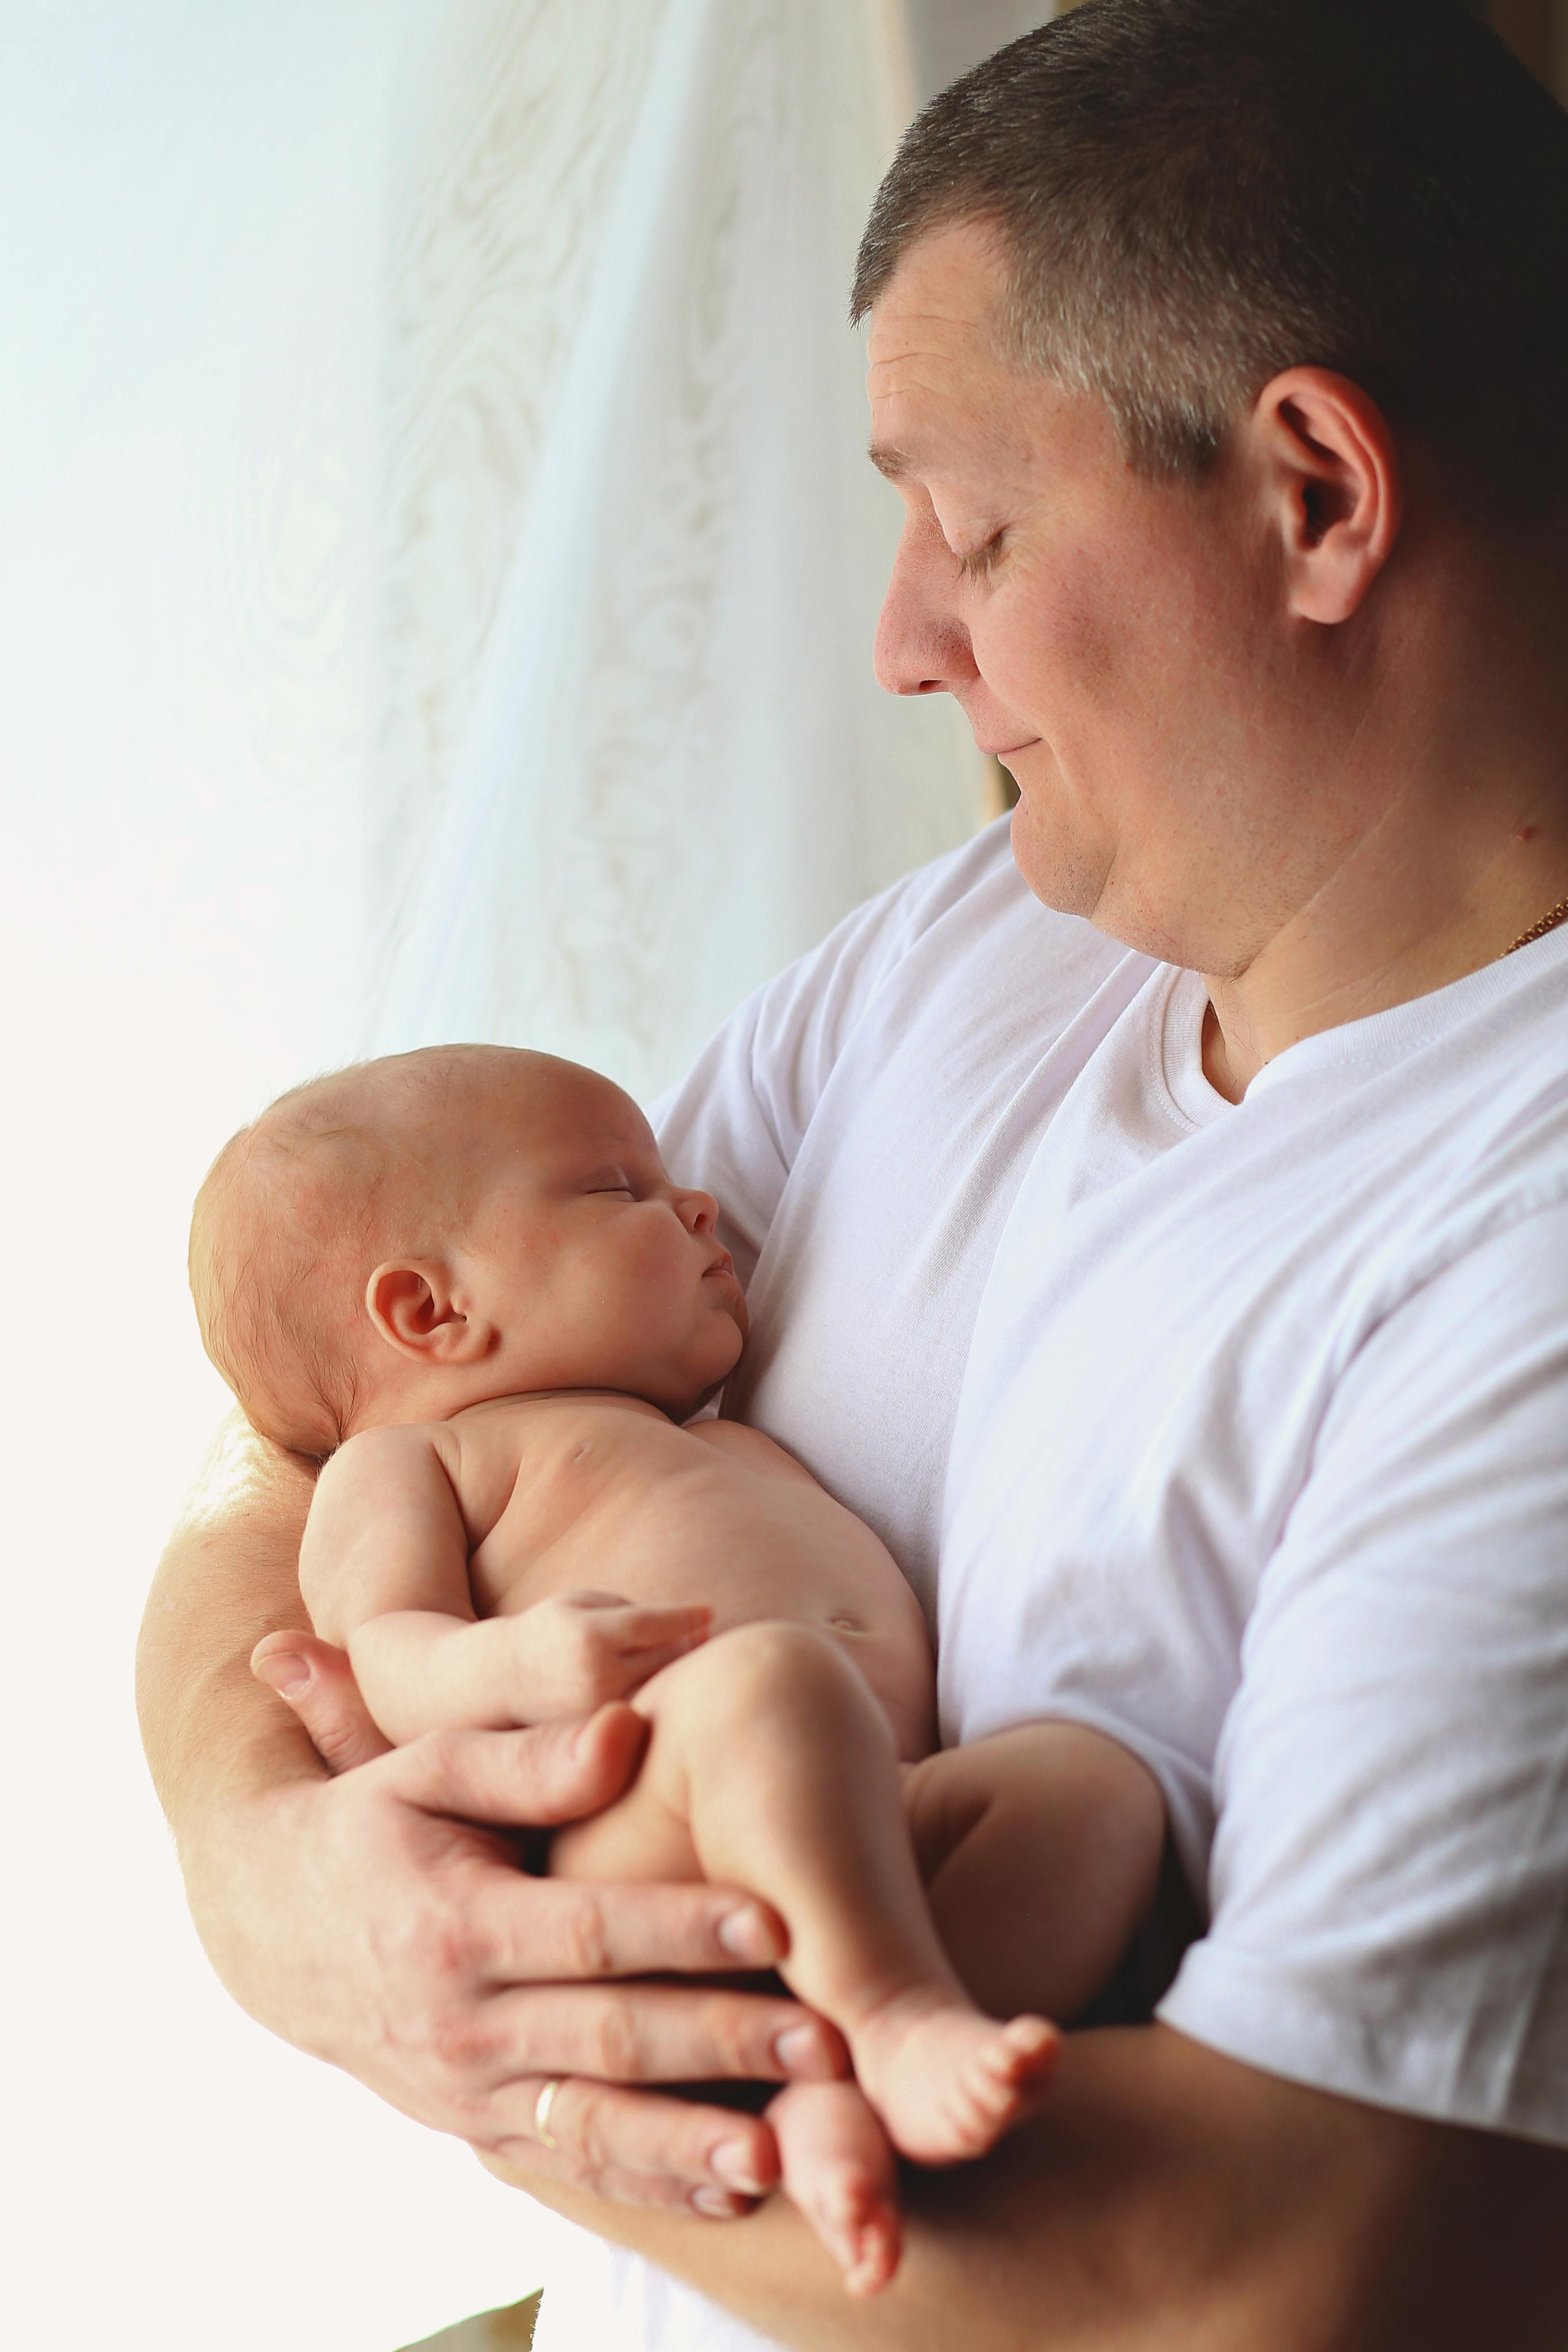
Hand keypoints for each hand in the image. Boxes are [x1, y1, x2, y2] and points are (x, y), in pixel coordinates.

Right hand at [245, 1634, 844, 2211]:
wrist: (271, 1924)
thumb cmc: (373, 1819)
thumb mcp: (429, 1768)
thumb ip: (531, 1756)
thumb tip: (629, 1729)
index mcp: (457, 1924)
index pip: (588, 1932)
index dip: (683, 1928)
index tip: (779, 1920)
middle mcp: (461, 2023)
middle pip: (609, 2040)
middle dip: (722, 2044)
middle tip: (826, 2045)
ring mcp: (468, 2092)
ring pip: (594, 2128)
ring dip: (692, 2145)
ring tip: (787, 2154)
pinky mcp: (478, 2132)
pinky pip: (573, 2168)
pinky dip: (652, 2186)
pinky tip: (734, 2188)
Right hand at [504, 1589, 715, 1717]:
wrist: (503, 1684)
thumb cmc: (553, 1632)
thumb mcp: (584, 1602)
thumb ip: (632, 1611)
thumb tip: (695, 1627)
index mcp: (591, 1637)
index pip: (659, 1624)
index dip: (689, 1617)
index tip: (709, 1611)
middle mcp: (597, 1679)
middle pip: (669, 1658)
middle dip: (690, 1644)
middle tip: (704, 1635)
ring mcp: (600, 1715)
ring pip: (663, 1689)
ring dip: (681, 1673)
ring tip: (689, 1659)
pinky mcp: (601, 1739)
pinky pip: (647, 1716)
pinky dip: (661, 1701)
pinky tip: (665, 1689)